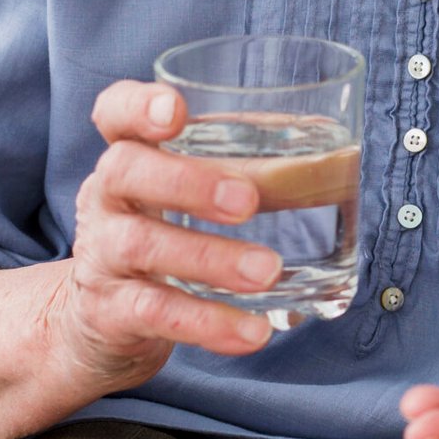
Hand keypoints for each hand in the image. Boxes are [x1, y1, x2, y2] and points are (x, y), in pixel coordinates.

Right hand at [40, 80, 283, 397]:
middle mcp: (104, 199)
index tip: (175, 110)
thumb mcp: (187, 199)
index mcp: (128, 158)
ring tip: (268, 271)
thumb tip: (341, 160)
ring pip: (143, 245)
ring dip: (211, 258)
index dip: (137, 106)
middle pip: (124, 171)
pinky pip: (156, 312)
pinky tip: (252, 332)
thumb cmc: (162, 240)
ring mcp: (102, 256)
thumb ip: (251, 172)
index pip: (114, 114)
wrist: (97, 324)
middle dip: (188, 182)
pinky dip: (207, 322)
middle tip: (247, 201)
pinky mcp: (111, 311)